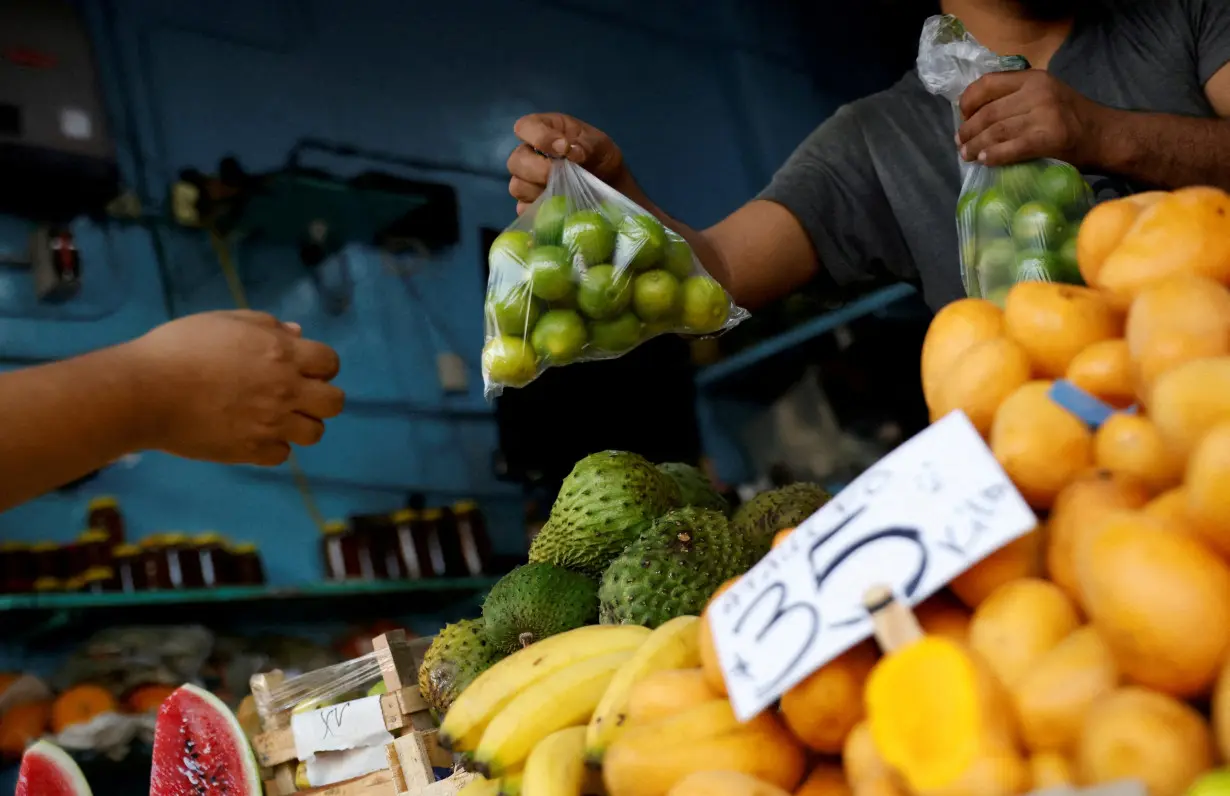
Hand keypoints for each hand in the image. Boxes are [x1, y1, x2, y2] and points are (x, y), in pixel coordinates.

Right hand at [126, 310, 344, 464]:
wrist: (145, 392)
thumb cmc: (179, 347)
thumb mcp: (224, 321)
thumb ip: (266, 326)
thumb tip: (298, 334)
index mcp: (282, 354)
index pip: (331, 362)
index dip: (320, 365)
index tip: (302, 368)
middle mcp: (285, 390)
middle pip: (334, 403)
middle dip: (321, 397)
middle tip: (297, 396)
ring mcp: (271, 424)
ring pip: (315, 433)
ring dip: (301, 424)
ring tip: (276, 418)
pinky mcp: (251, 451)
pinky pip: (282, 455)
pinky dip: (272, 447)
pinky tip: (253, 435)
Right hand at [507, 113, 628, 213]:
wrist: (609, 187)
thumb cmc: (600, 159)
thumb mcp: (600, 146)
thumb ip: (586, 145)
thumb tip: (572, 152)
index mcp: (544, 129)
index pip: (524, 127)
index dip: (539, 137)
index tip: (563, 149)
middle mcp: (530, 154)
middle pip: (515, 161)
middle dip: (537, 170)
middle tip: (561, 175)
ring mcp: (527, 181)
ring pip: (517, 187)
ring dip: (539, 191)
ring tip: (565, 192)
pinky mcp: (530, 205)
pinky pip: (524, 210)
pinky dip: (540, 211)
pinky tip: (560, 208)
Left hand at [957, 70, 1110, 166]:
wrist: (1107, 136)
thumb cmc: (1073, 119)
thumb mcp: (1046, 95)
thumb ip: (1017, 98)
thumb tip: (977, 115)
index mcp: (1034, 78)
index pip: (988, 83)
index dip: (968, 102)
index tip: (962, 117)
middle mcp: (1037, 92)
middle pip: (988, 112)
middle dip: (968, 130)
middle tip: (960, 143)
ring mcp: (1044, 114)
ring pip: (995, 131)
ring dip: (975, 146)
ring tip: (966, 155)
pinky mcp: (1048, 138)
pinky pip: (1010, 148)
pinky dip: (993, 156)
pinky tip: (984, 162)